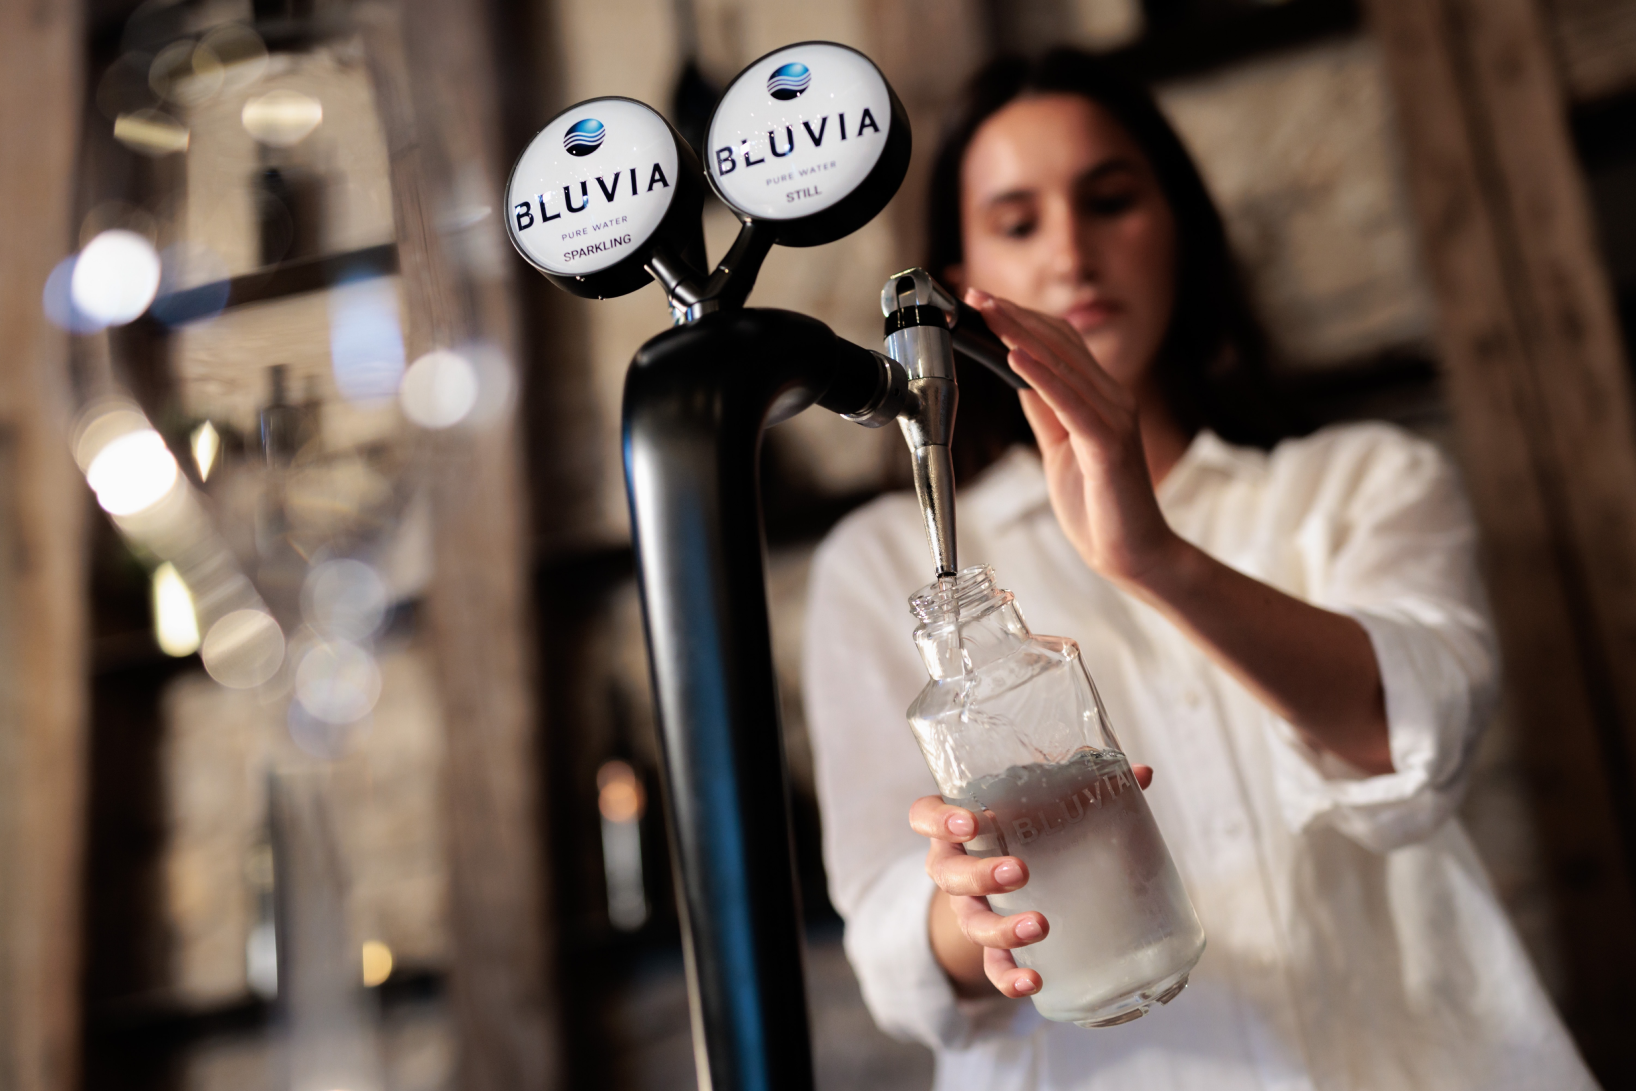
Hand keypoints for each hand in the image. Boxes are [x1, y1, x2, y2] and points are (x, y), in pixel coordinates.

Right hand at [912, 764, 1153, 998]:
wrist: (1010, 870)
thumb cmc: (1023, 821)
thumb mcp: (1040, 797)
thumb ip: (1081, 782)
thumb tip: (1142, 773)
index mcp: (958, 823)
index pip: (925, 815)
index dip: (938, 821)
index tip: (968, 822)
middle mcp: (954, 865)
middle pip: (948, 874)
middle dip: (981, 875)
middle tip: (1019, 871)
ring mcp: (969, 908)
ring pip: (970, 923)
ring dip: (1000, 929)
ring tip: (1040, 926)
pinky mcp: (989, 944)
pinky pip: (991, 966)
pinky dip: (1008, 978)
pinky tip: (1033, 981)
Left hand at [965, 287, 1181, 586]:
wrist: (1131, 554)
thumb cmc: (1099, 507)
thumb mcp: (1059, 449)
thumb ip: (1045, 411)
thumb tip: (1018, 377)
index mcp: (1102, 398)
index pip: (1062, 343)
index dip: (1023, 320)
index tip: (985, 303)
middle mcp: (1114, 399)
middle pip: (1061, 343)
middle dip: (1015, 317)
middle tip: (976, 295)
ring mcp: (1115, 418)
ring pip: (1063, 365)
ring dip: (1021, 336)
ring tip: (988, 313)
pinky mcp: (1110, 444)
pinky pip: (1071, 402)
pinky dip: (1041, 376)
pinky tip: (1013, 358)